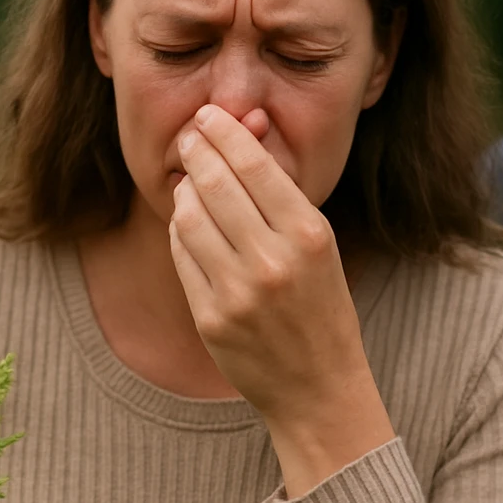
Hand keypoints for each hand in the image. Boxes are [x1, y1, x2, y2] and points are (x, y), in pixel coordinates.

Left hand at [170, 104, 394, 495]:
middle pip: (215, 184)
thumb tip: (241, 135)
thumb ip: (281, 197)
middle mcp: (273, 261)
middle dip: (196, 152)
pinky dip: (181, 231)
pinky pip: (181, 256)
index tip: (208, 115)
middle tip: (187, 137)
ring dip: (185, 192)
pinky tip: (189, 223)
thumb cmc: (322, 307)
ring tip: (190, 182)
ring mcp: (238, 292)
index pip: (254, 165)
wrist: (319, 387)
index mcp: (309, 236)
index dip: (224, 133)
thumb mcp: (319, 247)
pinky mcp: (211, 318)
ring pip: (190, 217)